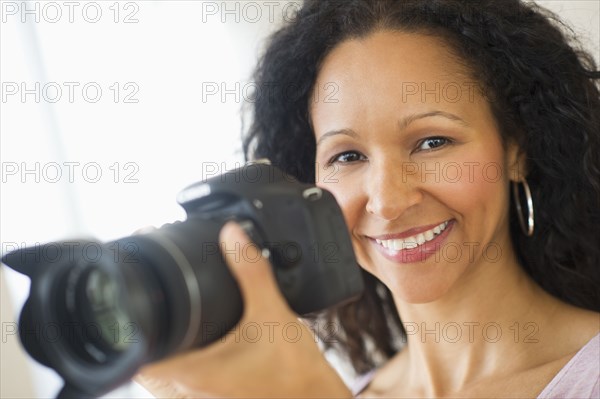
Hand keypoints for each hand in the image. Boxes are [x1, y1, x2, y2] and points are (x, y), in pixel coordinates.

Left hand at [136, 222, 351, 397]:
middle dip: (147, 330)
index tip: (132, 303)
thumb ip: (251, 271)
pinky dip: (185, 355)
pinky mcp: (217, 395)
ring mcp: (202, 396)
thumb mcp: (272, 314)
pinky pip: (186, 377)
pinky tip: (201, 337)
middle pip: (146, 361)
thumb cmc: (295, 373)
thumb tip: (232, 235)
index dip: (128, 328)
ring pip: (165, 371)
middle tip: (156, 299)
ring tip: (175, 315)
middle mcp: (191, 390)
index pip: (137, 356)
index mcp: (194, 373)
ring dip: (164, 345)